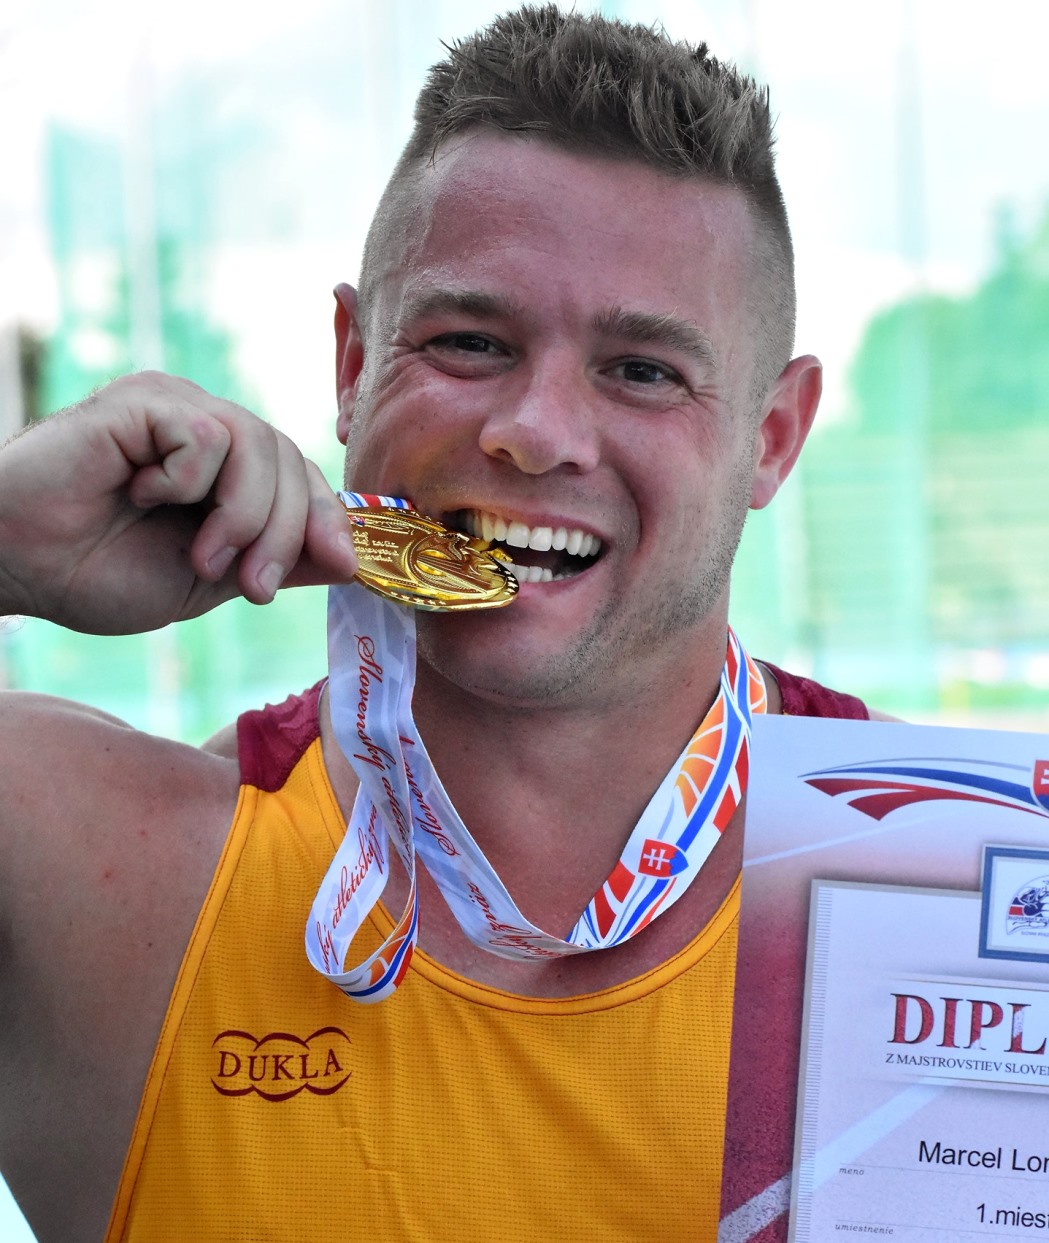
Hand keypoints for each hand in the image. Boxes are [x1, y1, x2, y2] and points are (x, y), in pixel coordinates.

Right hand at [0, 372, 357, 633]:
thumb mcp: (209, 579)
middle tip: (254, 585)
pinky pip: (205, 435)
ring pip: (258, 444)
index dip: (328, 519)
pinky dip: (186, 481)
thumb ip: (274, 562)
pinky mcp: (142, 400)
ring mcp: (176, 406)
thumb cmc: (97, 572)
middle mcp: (208, 428)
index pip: (302, 477)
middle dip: (286, 532)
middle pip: (291, 460)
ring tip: (201, 555)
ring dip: (243, 516)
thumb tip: (349, 559)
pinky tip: (141, 494)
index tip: (345, 567)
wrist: (19, 567)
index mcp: (226, 468)